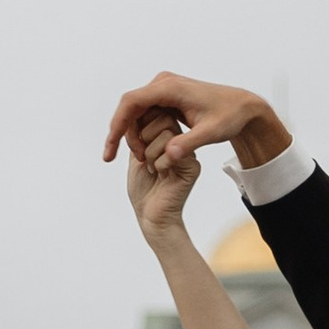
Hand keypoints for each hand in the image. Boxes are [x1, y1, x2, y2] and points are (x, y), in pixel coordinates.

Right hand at [103, 72, 287, 178]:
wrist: (242, 106)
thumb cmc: (229, 117)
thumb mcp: (211, 134)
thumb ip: (189, 144)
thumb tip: (168, 155)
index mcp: (169, 88)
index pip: (132, 102)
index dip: (117, 125)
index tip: (110, 146)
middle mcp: (163, 83)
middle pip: (128, 106)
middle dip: (118, 132)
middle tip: (109, 157)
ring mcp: (163, 88)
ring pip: (134, 110)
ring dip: (128, 133)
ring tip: (135, 159)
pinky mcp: (166, 96)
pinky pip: (144, 111)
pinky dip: (137, 129)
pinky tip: (138, 149)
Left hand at [122, 124, 199, 241]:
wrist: (151, 216)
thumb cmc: (143, 190)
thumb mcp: (137, 155)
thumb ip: (141, 134)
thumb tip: (139, 112)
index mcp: (168, 139)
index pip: (157, 115)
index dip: (141, 127)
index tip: (136, 149)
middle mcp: (181, 144)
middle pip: (164, 120)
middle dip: (145, 138)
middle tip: (143, 159)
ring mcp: (189, 155)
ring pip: (167, 133)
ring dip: (150, 153)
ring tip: (151, 169)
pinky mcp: (192, 167)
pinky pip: (173, 152)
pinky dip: (158, 164)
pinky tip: (159, 176)